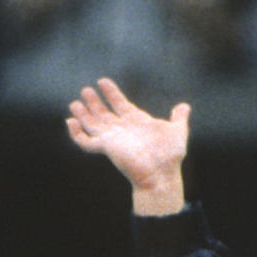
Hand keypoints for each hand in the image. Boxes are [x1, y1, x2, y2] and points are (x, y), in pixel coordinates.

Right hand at [66, 77, 189, 213]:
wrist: (162, 174)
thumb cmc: (170, 156)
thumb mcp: (178, 132)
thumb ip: (179, 118)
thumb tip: (185, 106)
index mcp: (136, 122)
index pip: (120, 103)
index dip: (111, 93)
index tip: (103, 82)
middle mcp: (123, 129)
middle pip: (103, 113)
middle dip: (94, 102)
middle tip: (86, 90)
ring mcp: (113, 138)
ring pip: (92, 124)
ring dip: (83, 114)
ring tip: (75, 103)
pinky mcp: (106, 147)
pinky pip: (85, 142)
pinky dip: (76, 133)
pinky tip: (71, 122)